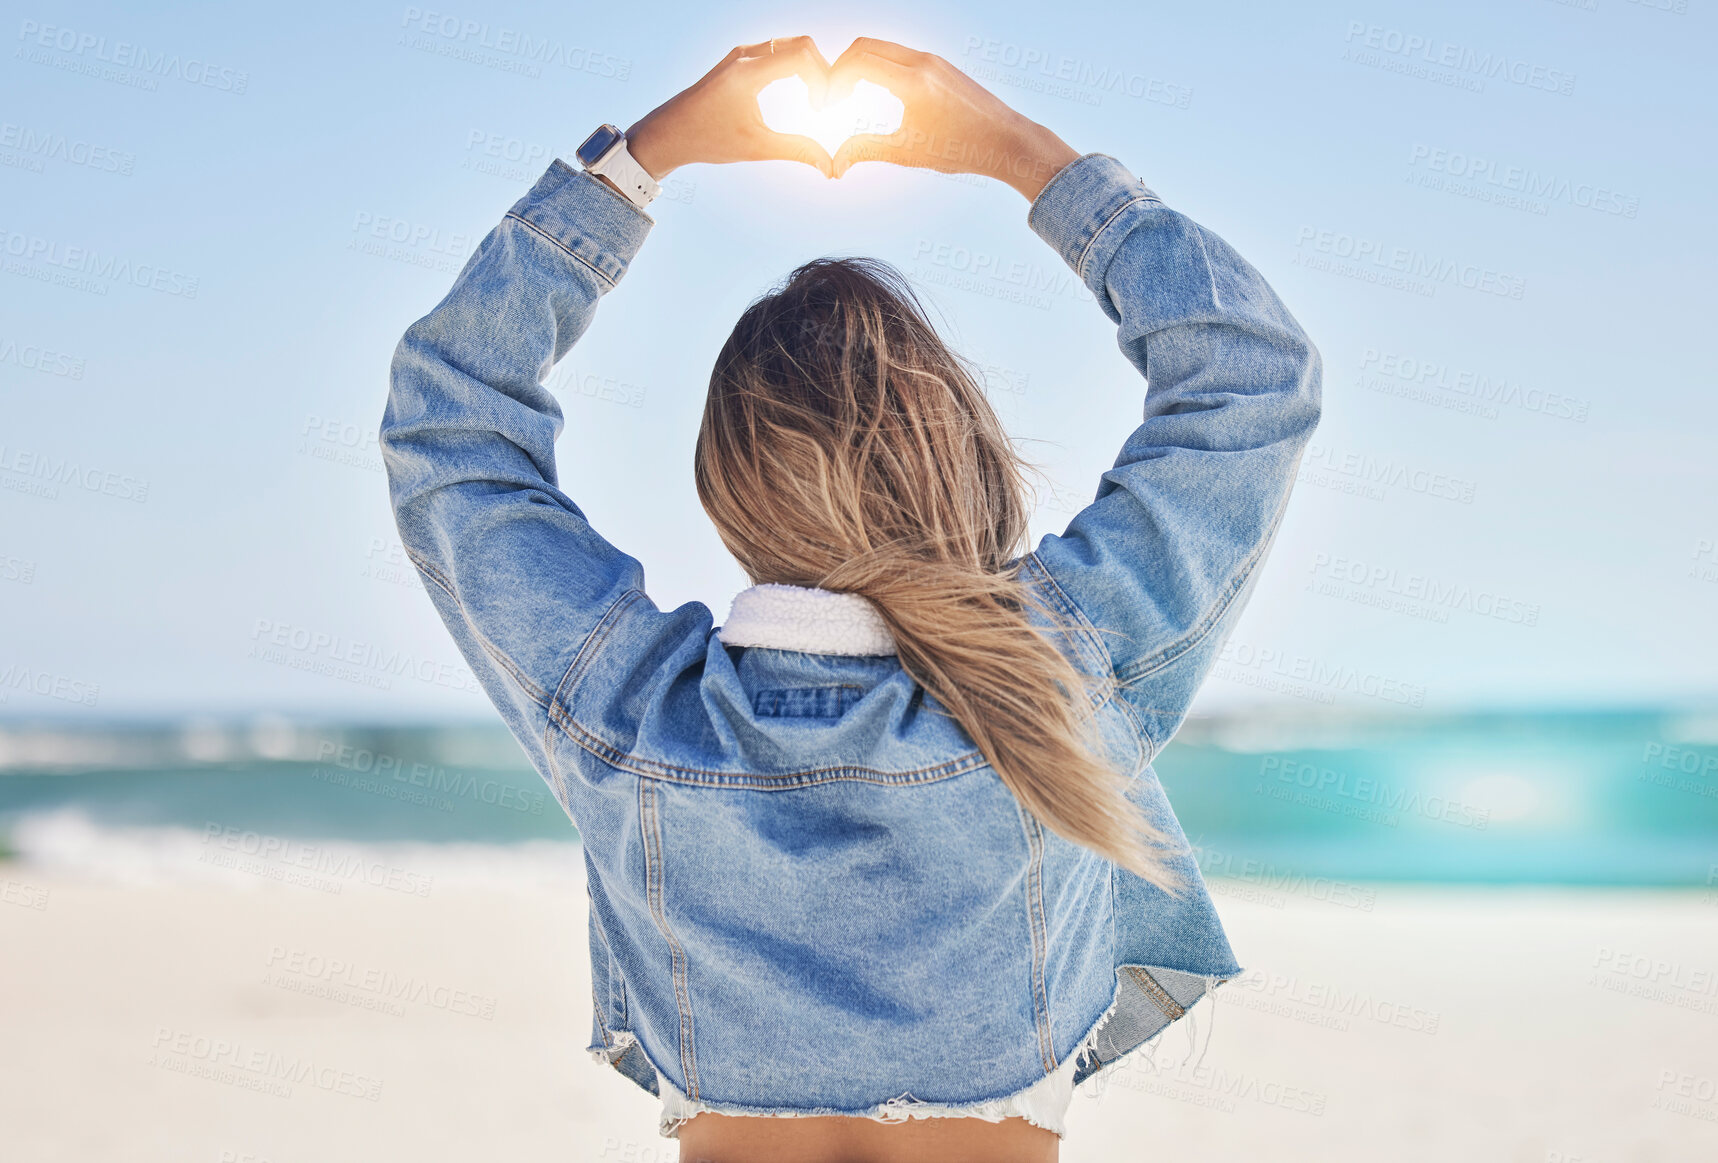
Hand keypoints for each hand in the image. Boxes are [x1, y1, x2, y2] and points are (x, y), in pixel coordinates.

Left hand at [622, 38, 836, 180]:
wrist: (669, 132)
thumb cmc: (707, 139)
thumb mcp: (756, 148)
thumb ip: (796, 151)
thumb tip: (829, 166)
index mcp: (747, 72)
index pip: (802, 55)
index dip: (823, 78)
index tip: (822, 107)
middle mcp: (744, 55)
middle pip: (801, 44)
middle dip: (821, 70)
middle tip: (826, 101)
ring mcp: (741, 54)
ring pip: (790, 45)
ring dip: (810, 67)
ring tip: (817, 98)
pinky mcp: (739, 60)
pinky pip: (778, 51)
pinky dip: (796, 66)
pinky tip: (802, 91)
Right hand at [826, 38, 1080, 201]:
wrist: (1005, 141)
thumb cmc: (961, 149)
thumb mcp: (908, 152)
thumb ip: (866, 150)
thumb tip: (836, 163)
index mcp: (912, 80)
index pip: (857, 61)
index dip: (834, 78)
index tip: (826, 101)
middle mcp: (922, 61)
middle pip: (865, 46)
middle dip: (842, 66)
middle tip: (833, 94)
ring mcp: (933, 60)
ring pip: (883, 48)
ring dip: (861, 64)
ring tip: (851, 94)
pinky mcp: (941, 65)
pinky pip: (901, 55)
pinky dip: (881, 65)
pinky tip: (878, 92)